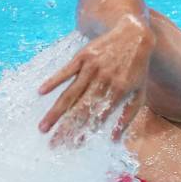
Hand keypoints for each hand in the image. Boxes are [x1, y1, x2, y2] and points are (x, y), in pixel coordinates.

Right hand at [38, 15, 155, 145]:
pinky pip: (66, 70)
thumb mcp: (139, 93)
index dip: (85, 132)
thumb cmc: (137, 68)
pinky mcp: (84, 56)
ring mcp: (92, 68)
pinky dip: (53, 81)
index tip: (73, 146)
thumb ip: (128, 116)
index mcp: (119, 92)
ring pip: (70, 94)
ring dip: (56, 112)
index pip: (98, 118)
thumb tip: (115, 139)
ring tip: (43, 127)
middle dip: (66, 129)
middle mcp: (104, 81)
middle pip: (81, 110)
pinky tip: (41, 92)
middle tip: (53, 144)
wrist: (134, 35)